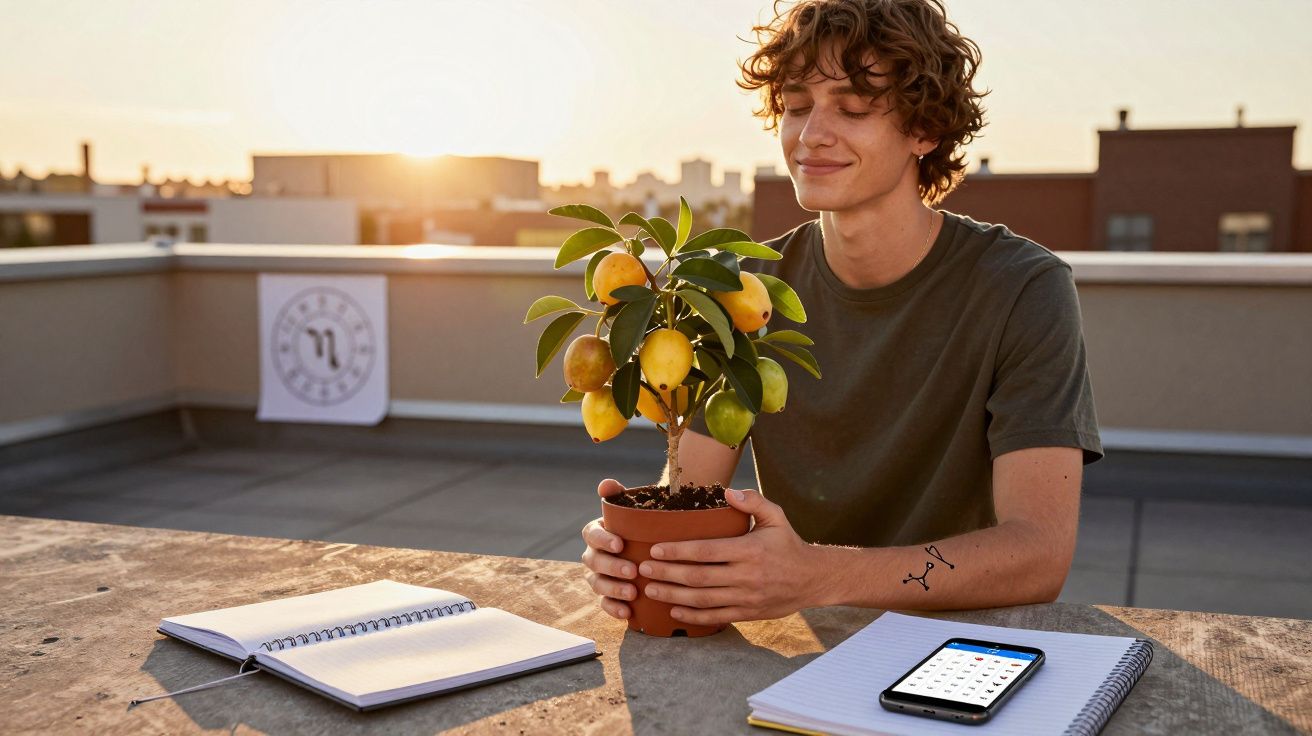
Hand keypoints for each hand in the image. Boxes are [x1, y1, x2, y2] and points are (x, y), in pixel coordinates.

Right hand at [580, 478, 637, 619]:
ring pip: (597, 584)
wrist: (652, 546)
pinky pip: (604, 604)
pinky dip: (613, 608)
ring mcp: (598, 576)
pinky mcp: (607, 595)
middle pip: (594, 562)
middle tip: (632, 570)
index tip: (620, 543)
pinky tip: (627, 612)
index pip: (591, 534)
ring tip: (632, 593)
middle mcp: (593, 555)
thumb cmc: (641, 525)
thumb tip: (606, 484)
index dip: (603, 540)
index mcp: (597, 532)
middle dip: (611, 567)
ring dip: (613, 589)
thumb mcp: (633, 508)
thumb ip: (618, 494)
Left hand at [639, 489, 821, 626]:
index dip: (677, 551)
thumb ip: (753, 501)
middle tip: (642, 570)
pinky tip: (673, 611)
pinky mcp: (748, 614)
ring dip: (672, 597)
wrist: (814, 579)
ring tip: (650, 590)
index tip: (654, 549)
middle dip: (666, 575)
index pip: (705, 551)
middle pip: (697, 578)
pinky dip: (692, 617)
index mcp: (749, 550)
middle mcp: (746, 577)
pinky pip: (715, 618)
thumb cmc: (789, 544)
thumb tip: (728, 492)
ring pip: (702, 600)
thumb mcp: (776, 517)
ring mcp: (746, 598)